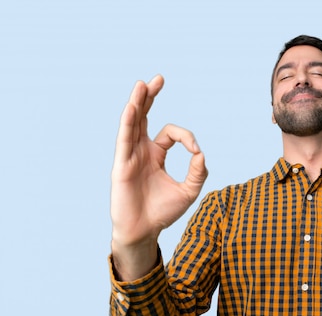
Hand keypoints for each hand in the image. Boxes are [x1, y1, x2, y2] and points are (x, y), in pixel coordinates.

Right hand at [110, 75, 207, 273]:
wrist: (144, 231)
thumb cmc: (163, 212)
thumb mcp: (189, 191)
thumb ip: (198, 172)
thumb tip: (200, 153)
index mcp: (156, 155)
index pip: (171, 134)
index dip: (187, 137)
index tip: (196, 152)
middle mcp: (141, 151)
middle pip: (144, 117)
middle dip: (151, 98)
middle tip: (159, 79)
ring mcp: (129, 156)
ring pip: (132, 123)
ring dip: (138, 103)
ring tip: (143, 84)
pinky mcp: (121, 165)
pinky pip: (124, 139)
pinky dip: (128, 122)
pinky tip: (131, 107)